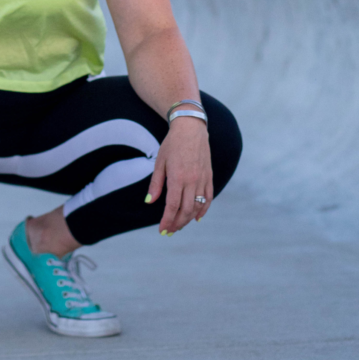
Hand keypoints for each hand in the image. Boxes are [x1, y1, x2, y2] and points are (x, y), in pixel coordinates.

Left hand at [146, 118, 212, 233]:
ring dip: (188, 219)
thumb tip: (149, 202)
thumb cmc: (172, 144)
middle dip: (177, 223)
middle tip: (169, 230)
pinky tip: (196, 218)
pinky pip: (208, 198)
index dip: (167, 220)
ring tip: (179, 225)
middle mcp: (192, 181)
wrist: (191, 129)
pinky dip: (203, 210)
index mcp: (178, 177)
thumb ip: (156, 183)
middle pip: (186, 210)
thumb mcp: (160, 162)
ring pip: (198, 207)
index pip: (173, 206)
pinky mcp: (209, 177)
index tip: (162, 229)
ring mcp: (203, 179)